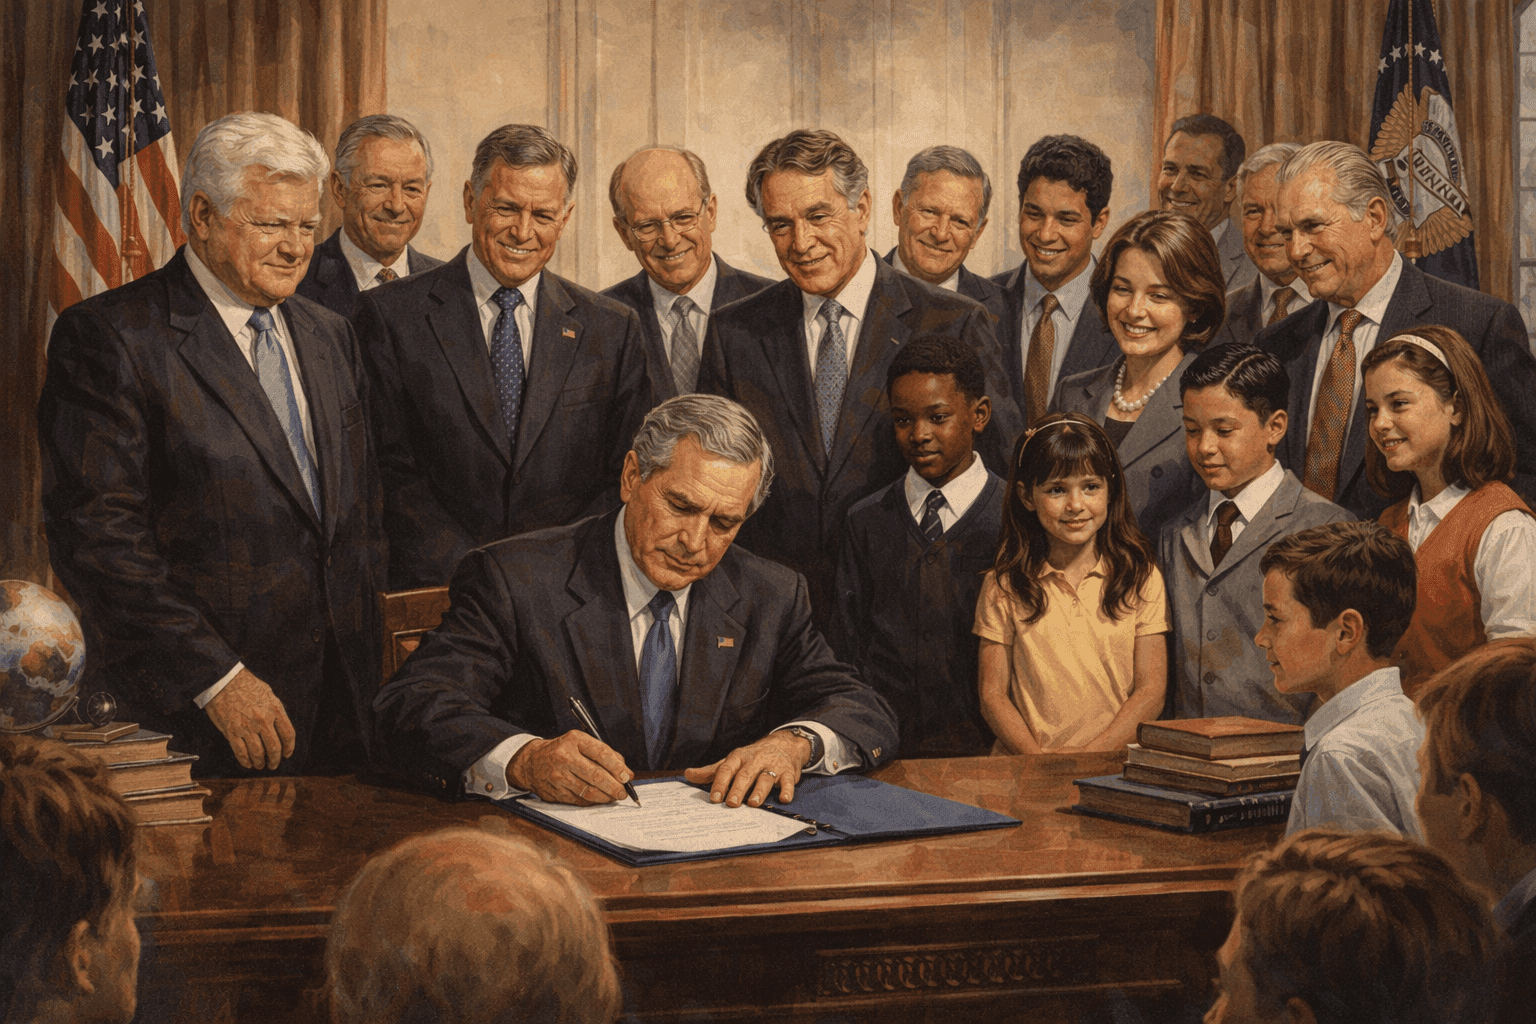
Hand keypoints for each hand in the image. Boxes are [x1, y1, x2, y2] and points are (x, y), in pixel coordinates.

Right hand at [204, 669, 296, 769]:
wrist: (223, 681)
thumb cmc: (246, 685)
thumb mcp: (268, 694)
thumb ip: (275, 711)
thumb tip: (279, 727)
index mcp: (275, 710)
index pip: (288, 734)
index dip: (289, 747)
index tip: (287, 754)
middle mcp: (263, 720)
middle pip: (274, 748)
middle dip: (275, 759)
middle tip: (273, 764)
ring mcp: (247, 727)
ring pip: (258, 753)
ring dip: (260, 763)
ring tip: (260, 765)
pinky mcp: (232, 732)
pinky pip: (241, 752)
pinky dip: (245, 761)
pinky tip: (248, 764)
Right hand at [507, 731, 633, 804]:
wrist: (531, 762)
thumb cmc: (562, 751)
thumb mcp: (580, 743)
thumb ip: (604, 753)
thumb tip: (625, 772)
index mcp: (574, 740)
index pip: (601, 753)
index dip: (617, 767)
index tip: (627, 776)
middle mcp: (565, 758)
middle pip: (596, 775)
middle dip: (614, 786)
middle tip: (623, 793)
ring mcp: (558, 777)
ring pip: (588, 791)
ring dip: (606, 797)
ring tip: (614, 797)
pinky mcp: (555, 793)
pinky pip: (579, 801)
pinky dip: (593, 801)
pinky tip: (599, 799)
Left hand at [684, 729, 811, 806]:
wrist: (784, 744)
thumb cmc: (752, 757)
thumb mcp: (732, 761)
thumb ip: (711, 771)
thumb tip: (688, 775)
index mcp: (738, 758)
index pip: (727, 769)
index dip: (720, 783)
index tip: (714, 798)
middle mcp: (754, 761)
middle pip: (745, 775)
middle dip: (738, 789)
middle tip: (731, 804)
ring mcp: (772, 766)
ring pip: (765, 778)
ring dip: (760, 791)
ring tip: (753, 803)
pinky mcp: (788, 772)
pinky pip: (788, 781)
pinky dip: (787, 789)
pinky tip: (784, 798)